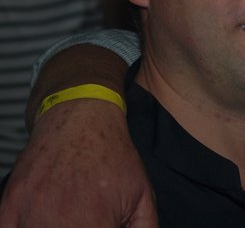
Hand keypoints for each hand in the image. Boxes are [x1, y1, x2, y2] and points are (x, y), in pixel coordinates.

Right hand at [0, 99, 157, 226]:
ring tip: (70, 215)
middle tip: (88, 218)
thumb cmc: (113, 155)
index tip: (103, 226)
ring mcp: (29, 216)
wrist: (80, 118)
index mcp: (95, 226)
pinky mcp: (9, 207)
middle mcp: (58, 224)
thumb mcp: (142, 195)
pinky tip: (42, 218)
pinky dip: (24, 227)